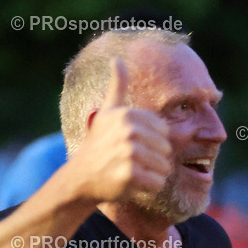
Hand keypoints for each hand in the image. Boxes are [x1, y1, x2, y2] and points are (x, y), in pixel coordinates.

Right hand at [67, 58, 171, 202]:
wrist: (81, 176)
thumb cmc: (99, 143)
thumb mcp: (108, 112)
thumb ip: (117, 86)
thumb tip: (117, 58)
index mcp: (128, 114)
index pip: (164, 132)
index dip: (153, 143)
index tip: (132, 145)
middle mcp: (129, 131)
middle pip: (166, 150)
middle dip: (154, 160)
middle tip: (131, 162)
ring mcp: (129, 153)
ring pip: (164, 168)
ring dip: (152, 175)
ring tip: (132, 172)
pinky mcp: (130, 175)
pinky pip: (157, 183)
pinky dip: (148, 188)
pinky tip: (131, 184)